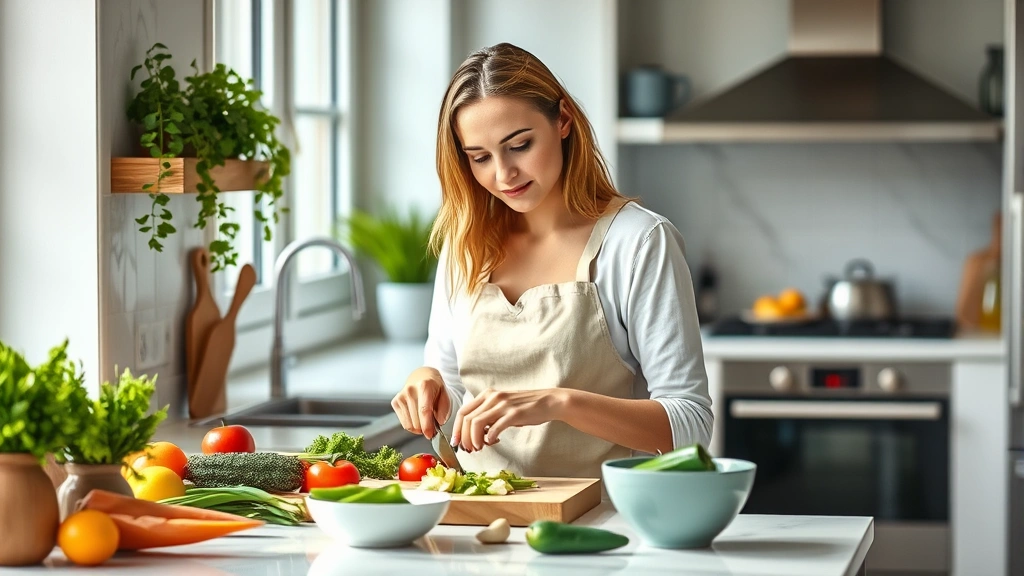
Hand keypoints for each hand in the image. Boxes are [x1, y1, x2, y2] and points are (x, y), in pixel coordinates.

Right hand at [392, 367, 450, 439]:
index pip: (424, 410)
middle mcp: (410, 390)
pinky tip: (417, 418)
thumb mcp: (445, 395)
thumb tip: (438, 423)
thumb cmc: (435, 388)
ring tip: (424, 421)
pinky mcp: (395, 402)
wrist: (422, 376)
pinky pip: (404, 423)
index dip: (427, 426)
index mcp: (425, 386)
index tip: (430, 435)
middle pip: (416, 420)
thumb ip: (444, 410)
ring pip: (409, 424)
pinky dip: (412, 425)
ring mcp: (401, 396)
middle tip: (432, 426)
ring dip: (418, 428)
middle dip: (425, 428)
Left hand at [452, 388, 567, 451]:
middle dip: (465, 438)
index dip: (456, 429)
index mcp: (487, 395)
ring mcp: (503, 404)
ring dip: (475, 439)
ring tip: (480, 447)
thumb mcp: (502, 407)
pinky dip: (490, 438)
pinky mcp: (514, 413)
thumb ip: (488, 416)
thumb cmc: (525, 407)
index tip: (457, 443)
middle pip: (467, 419)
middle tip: (470, 449)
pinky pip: (495, 427)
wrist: (548, 402)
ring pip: (477, 423)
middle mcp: (493, 397)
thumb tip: (474, 435)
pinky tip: (494, 441)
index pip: (463, 412)